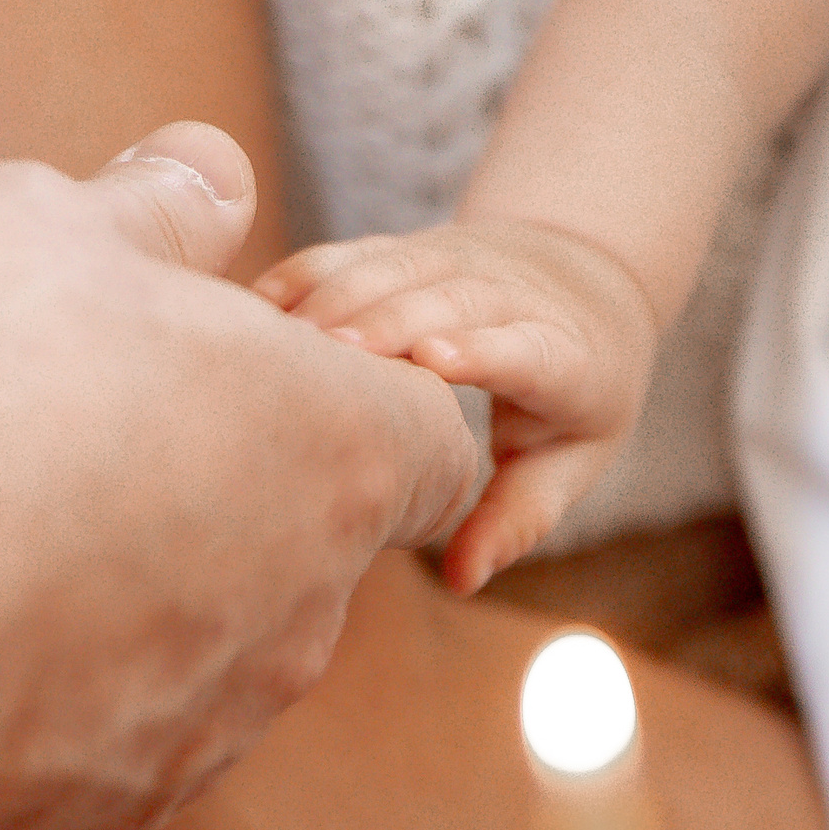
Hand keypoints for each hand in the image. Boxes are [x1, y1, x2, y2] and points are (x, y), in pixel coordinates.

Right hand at [0, 123, 477, 829]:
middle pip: (305, 535)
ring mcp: (213, 724)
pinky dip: (54, 678)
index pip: (431, 430)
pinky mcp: (112, 805)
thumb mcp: (37, 223)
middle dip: (216, 482)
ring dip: (130, 582)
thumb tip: (216, 173)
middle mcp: (305, 608)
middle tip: (71, 425)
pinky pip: (111, 725)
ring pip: (206, 637)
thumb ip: (150, 204)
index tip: (244, 364)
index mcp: (333, 445)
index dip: (354, 389)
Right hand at [256, 218, 658, 592]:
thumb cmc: (572, 397)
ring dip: (333, 298)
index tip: (433, 360)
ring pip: (389, 268)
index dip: (481, 350)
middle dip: (388, 322)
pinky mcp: (403, 248)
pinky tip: (248, 306)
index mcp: (562, 353)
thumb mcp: (570, 461)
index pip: (524, 347)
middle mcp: (507, 293)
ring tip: (275, 335)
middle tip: (328, 356)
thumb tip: (463, 580)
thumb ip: (517, 518)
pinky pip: (346, 253)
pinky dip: (299, 276)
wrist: (580, 283)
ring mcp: (452, 262)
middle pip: (448, 300)